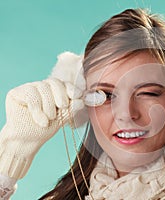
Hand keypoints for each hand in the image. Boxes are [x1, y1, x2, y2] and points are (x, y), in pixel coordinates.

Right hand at [0, 52, 85, 178]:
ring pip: (43, 88)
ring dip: (49, 107)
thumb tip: (82, 100)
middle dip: (61, 96)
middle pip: (55, 82)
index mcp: (55, 91)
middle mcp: (43, 86)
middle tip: (62, 108)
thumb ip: (72, 108)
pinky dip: (38, 109)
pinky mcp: (17, 92)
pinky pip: (31, 95)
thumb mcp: (63, 118)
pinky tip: (41, 121)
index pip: (65, 84)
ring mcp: (30, 88)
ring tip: (48, 120)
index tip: (77, 95)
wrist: (28, 140)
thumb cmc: (45, 128)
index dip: (72, 89)